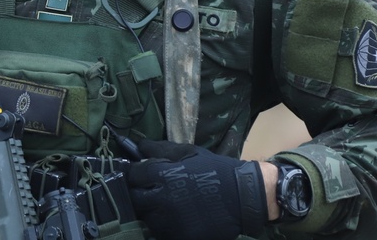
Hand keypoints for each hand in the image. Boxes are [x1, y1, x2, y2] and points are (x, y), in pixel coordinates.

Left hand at [127, 139, 268, 239]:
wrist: (244, 197)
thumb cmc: (216, 170)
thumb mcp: (189, 153)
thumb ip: (161, 149)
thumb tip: (139, 145)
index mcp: (164, 176)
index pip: (132, 175)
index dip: (132, 173)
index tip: (136, 173)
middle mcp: (164, 199)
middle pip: (134, 199)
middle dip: (136, 193)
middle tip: (145, 190)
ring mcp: (172, 222)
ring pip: (145, 217)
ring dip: (148, 210)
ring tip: (160, 203)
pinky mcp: (181, 236)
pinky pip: (161, 232)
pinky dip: (162, 225)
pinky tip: (171, 217)